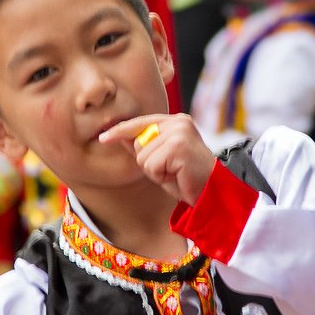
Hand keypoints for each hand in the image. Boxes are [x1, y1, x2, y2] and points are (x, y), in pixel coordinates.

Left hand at [98, 113, 215, 204]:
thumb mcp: (160, 160)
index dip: (120, 131)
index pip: (140, 122)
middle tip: (170, 170)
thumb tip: (120, 136)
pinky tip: (177, 175)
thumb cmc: (187, 178)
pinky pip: (151, 165)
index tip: (103, 137)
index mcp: (176, 121)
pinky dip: (159, 176)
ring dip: (154, 171)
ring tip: (175, 173)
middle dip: (147, 161)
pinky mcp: (178, 146)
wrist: (211, 193)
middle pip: (138, 141)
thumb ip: (143, 146)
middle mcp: (178, 122)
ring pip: (143, 155)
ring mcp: (180, 132)